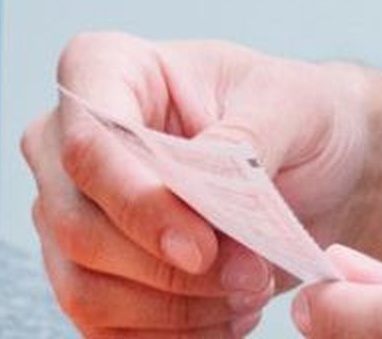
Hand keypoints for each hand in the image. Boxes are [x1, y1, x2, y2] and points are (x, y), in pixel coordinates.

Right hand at [20, 31, 381, 336]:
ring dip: (173, 309)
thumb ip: (245, 137)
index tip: (202, 247)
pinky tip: (226, 315)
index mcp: (105, 70)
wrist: (315, 166)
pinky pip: (102, 328)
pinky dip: (169, 334)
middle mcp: (66, 141)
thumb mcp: (293, 102)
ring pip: (83, 287)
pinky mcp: (87, 274)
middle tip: (250, 276)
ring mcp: (69, 212)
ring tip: (247, 291)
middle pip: (77, 225)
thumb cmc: (296, 115)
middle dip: (167, 269)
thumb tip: (202, 182)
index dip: (138, 203)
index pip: (89, 142)